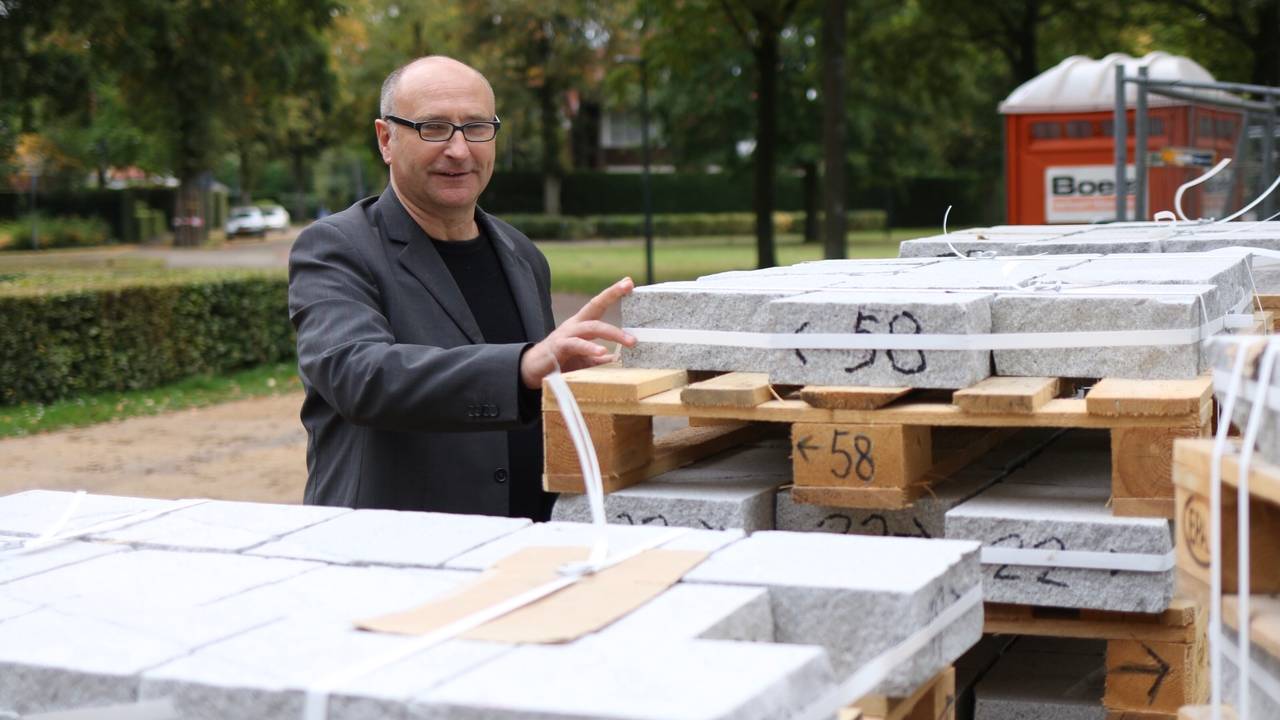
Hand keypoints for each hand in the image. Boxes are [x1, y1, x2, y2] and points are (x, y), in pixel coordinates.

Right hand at [521, 277, 636, 388]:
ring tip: (630, 341)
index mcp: (581, 324)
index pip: (598, 304)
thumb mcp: (583, 358)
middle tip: (630, 287)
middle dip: (613, 295)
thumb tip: (614, 357)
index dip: (613, 292)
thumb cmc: (560, 360)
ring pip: (592, 327)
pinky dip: (590, 348)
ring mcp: (566, 334)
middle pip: (595, 306)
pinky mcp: (559, 347)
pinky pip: (577, 345)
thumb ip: (597, 357)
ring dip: (613, 333)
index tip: (628, 282)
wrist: (532, 369)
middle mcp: (574, 325)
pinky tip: (602, 351)